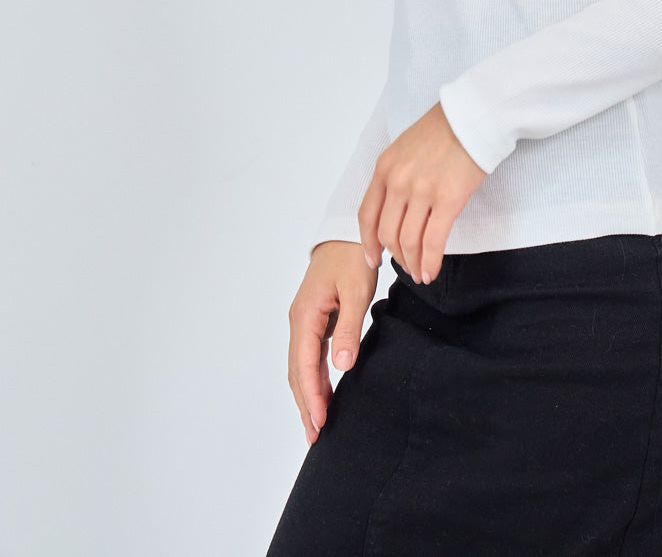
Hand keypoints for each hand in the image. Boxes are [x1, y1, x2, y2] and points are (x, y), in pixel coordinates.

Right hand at [287, 239, 378, 444]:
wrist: (348, 234)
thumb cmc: (353, 258)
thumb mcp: (356, 291)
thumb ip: (349, 328)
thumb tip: (341, 367)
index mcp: (305, 314)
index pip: (304, 363)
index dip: (311, 395)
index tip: (319, 421)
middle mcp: (299, 320)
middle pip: (297, 370)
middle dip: (305, 403)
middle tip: (315, 436)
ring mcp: (305, 320)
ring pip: (301, 365)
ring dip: (308, 394)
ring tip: (316, 424)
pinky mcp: (315, 320)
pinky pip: (310, 355)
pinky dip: (314, 377)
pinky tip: (323, 394)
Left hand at [358, 101, 487, 285]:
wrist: (474, 115)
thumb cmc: (446, 128)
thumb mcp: (406, 146)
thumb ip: (396, 173)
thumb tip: (397, 205)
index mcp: (385, 167)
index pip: (367, 214)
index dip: (367, 242)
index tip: (373, 258)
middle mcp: (398, 180)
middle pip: (386, 232)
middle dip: (395, 256)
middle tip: (404, 266)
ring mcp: (421, 191)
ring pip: (408, 241)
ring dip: (412, 263)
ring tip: (420, 274)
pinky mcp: (448, 199)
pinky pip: (433, 241)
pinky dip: (430, 262)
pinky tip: (431, 271)